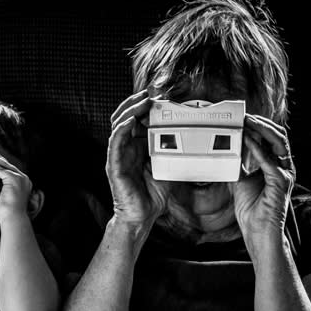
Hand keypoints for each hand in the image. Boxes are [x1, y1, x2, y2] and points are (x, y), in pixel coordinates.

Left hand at [0, 148, 32, 223]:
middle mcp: (23, 180)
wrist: (12, 218)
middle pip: (8, 165)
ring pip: (5, 165)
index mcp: (21, 184)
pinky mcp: (15, 179)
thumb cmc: (6, 213)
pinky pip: (1, 170)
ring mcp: (20, 178)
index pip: (9, 171)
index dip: (0, 164)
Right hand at [106, 90, 167, 247]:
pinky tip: (130, 120)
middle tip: (150, 94)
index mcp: (137, 147)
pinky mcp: (113, 165)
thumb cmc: (153, 196)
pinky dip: (121, 128)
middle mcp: (126, 148)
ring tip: (142, 101)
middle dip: (136, 102)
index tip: (160, 97)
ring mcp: (118, 155)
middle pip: (125, 116)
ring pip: (118, 124)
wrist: (142, 217)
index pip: (138, 120)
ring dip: (129, 110)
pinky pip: (115, 142)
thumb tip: (197, 142)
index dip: (146, 107)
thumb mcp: (170, 168)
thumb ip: (177, 154)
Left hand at [231, 114, 294, 252]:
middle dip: (262, 123)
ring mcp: (285, 174)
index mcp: (276, 165)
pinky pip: (270, 161)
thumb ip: (238, 164)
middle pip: (277, 136)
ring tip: (247, 122)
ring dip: (262, 130)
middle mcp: (284, 166)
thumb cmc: (252, 209)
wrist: (258, 231)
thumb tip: (228, 149)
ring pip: (278, 143)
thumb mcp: (240, 180)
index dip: (258, 126)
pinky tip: (247, 140)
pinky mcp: (282, 183)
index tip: (242, 118)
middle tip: (245, 116)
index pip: (270, 138)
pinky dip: (258, 149)